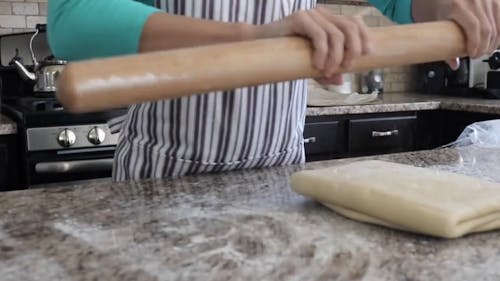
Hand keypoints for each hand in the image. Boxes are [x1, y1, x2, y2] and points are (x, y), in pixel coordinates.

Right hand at [254, 6, 372, 83]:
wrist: (259, 46)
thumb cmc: (286, 55)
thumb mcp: (310, 65)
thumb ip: (326, 71)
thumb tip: (340, 81)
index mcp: (328, 20)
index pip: (354, 22)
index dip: (365, 36)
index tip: (367, 54)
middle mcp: (322, 14)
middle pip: (349, 27)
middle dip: (352, 50)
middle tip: (345, 68)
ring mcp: (311, 14)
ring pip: (336, 35)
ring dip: (335, 57)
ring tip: (326, 72)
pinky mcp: (299, 18)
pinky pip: (319, 35)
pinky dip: (322, 53)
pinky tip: (317, 65)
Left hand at [414, 0, 499, 66]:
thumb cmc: (437, 3)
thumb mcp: (435, 22)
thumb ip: (441, 43)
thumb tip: (453, 63)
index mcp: (457, 5)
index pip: (473, 27)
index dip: (475, 44)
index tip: (472, 54)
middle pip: (487, 28)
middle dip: (485, 47)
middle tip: (478, 55)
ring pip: (497, 24)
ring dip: (494, 41)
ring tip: (486, 50)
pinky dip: (499, 31)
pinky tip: (495, 39)